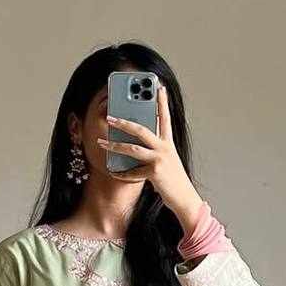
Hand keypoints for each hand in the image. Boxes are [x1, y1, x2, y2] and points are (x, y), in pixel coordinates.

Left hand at [97, 84, 202, 229]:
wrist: (184, 199)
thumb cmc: (173, 180)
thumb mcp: (167, 160)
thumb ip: (155, 149)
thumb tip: (136, 142)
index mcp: (168, 142)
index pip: (165, 117)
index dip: (162, 101)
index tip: (158, 86)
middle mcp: (165, 148)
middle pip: (141, 129)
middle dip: (124, 122)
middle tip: (110, 116)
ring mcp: (160, 160)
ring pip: (133, 149)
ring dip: (115, 145)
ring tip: (101, 141)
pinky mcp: (154, 173)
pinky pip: (133, 172)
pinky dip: (121, 173)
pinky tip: (112, 172)